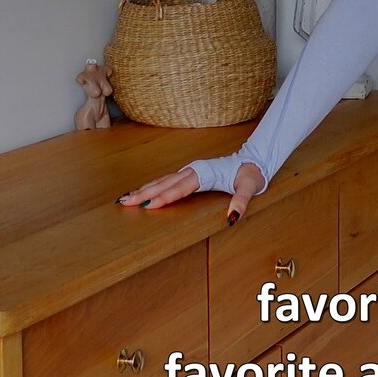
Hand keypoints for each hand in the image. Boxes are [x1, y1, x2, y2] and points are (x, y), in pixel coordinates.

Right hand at [116, 162, 265, 224]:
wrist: (253, 160)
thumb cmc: (250, 174)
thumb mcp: (250, 187)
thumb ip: (241, 201)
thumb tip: (232, 217)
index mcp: (204, 174)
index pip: (180, 188)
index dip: (164, 197)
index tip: (147, 205)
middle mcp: (193, 170)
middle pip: (165, 183)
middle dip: (144, 193)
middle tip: (124, 202)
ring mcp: (190, 171)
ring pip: (162, 181)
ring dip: (144, 189)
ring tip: (125, 198)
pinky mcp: (189, 174)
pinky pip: (167, 180)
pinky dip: (152, 186)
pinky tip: (142, 191)